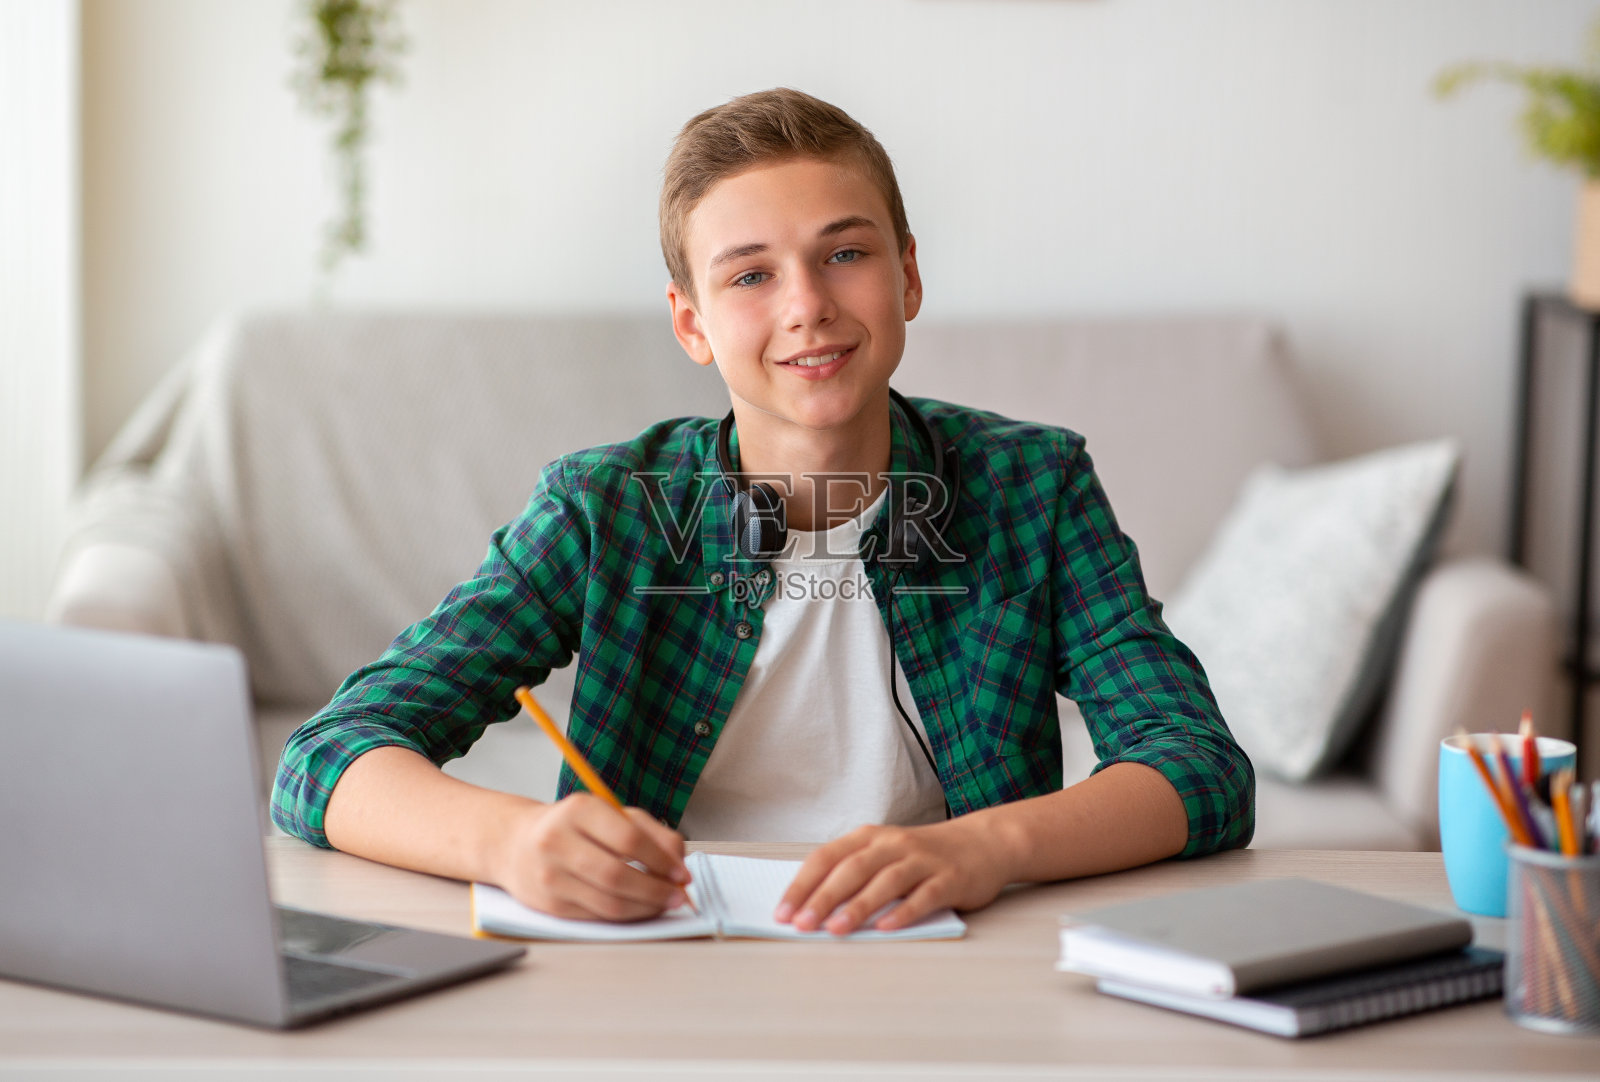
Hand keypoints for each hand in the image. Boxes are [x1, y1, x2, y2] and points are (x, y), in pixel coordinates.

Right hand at [493, 793, 691, 921]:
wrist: (517, 844)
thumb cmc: (573, 827)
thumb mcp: (610, 814)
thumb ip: (650, 831)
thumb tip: (679, 862)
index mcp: (578, 810)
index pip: (628, 839)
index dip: (661, 860)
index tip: (681, 873)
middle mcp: (558, 841)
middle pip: (617, 875)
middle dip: (656, 890)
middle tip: (678, 895)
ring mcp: (550, 876)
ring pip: (608, 902)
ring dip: (644, 908)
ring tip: (663, 903)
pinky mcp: (549, 904)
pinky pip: (596, 916)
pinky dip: (625, 916)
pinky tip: (639, 909)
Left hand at [774, 817, 1012, 934]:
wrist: (983, 843)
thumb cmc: (923, 855)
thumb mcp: (884, 853)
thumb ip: (853, 873)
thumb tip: (809, 907)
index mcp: (870, 836)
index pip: (827, 857)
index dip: (803, 884)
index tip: (783, 912)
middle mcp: (893, 843)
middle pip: (852, 868)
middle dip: (823, 897)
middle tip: (802, 924)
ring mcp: (922, 860)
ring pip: (885, 881)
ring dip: (858, 906)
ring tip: (836, 929)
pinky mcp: (949, 879)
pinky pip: (923, 896)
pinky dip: (903, 912)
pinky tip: (886, 928)